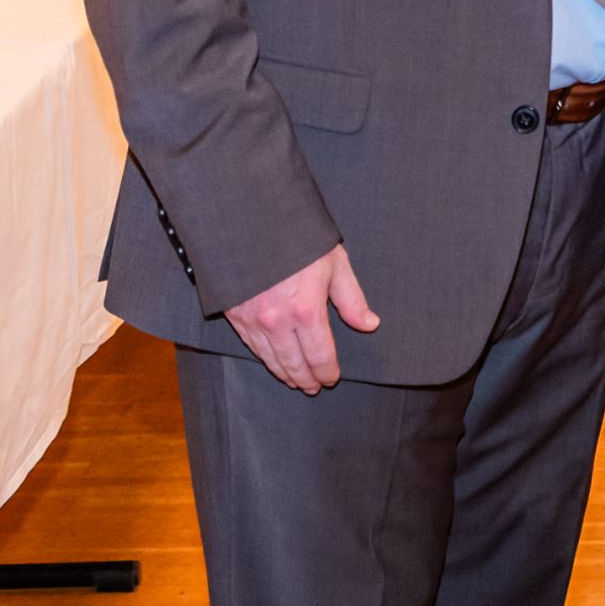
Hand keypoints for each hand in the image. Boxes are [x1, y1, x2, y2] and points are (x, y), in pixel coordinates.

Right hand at [225, 243, 378, 391]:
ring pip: (271, 360)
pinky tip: (272, 362)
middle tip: (314, 387)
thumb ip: (352, 299)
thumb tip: (369, 324)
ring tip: (295, 381)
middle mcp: (278, 321)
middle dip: (307, 379)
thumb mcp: (334, 263)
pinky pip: (251, 346)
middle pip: (294, 365)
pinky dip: (264, 358)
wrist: (251, 218)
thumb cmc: (298, 236)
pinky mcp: (235, 313)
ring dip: (285, 374)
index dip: (328, 372)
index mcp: (306, 310)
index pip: (320, 356)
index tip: (332, 378)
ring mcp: (253, 320)